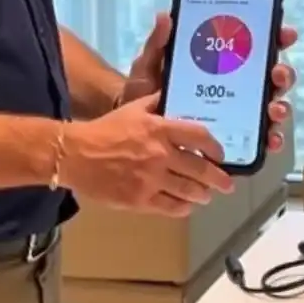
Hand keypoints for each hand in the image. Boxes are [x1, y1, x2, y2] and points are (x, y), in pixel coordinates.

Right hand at [59, 94, 234, 216]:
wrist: (76, 154)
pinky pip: (170, 207)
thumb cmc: (107, 129)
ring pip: (188, 191)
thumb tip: (176, 95)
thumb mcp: (134, 108)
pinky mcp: (140, 200)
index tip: (221, 154)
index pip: (199, 136)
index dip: (215, 147)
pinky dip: (184, 207)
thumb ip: (157, 102)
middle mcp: (160, 154)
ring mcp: (151, 179)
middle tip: (227, 183)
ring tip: (207, 195)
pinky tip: (187, 205)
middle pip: (199, 168)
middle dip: (218, 178)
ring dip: (203, 194)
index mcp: (160, 129)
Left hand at [120, 13, 299, 155]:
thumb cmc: (146, 93)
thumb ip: (158, 43)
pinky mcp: (236, 137)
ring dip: (281, 105)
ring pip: (272, 104)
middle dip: (282, 72)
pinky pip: (261, 137)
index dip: (275, 37)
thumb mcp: (149, 66)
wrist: (135, 132)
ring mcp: (239, 111)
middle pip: (272, 75)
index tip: (283, 33)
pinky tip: (270, 139)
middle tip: (276, 73)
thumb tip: (164, 15)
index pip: (255, 45)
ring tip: (274, 108)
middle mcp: (237, 84)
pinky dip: (271, 137)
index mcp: (222, 62)